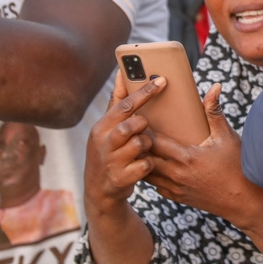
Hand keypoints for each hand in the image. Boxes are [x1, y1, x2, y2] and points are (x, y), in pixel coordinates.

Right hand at [83, 73, 157, 216]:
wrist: (100, 191)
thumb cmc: (110, 152)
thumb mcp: (107, 129)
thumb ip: (117, 102)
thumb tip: (122, 72)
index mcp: (101, 127)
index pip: (124, 105)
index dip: (144, 92)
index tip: (162, 81)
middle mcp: (103, 142)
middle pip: (132, 124)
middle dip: (143, 125)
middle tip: (143, 130)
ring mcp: (110, 161)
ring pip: (141, 143)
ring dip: (147, 145)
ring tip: (142, 150)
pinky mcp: (120, 178)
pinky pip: (146, 164)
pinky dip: (149, 164)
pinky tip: (143, 166)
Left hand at [145, 84, 262, 227]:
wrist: (243, 201)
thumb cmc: (237, 167)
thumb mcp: (227, 137)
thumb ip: (215, 112)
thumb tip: (214, 87)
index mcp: (186, 157)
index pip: (153, 142)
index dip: (143, 130)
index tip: (140, 117)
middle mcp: (176, 174)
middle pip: (144, 157)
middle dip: (137, 143)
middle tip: (135, 129)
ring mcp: (174, 187)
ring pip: (144, 172)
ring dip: (141, 159)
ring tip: (139, 145)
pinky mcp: (175, 196)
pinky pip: (154, 184)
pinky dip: (150, 173)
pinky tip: (152, 163)